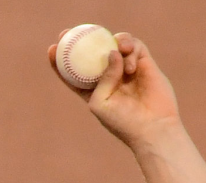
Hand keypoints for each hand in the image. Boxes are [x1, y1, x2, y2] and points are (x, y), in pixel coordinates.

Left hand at [48, 32, 181, 148]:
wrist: (153, 128)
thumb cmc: (122, 121)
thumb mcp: (101, 102)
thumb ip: (102, 78)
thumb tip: (111, 52)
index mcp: (92, 89)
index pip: (73, 71)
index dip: (61, 59)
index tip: (52, 48)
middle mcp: (109, 77)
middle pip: (93, 52)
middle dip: (81, 39)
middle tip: (72, 31)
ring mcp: (127, 69)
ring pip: (115, 45)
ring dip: (115, 43)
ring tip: (119, 51)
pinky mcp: (145, 64)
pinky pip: (135, 47)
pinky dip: (131, 49)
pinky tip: (130, 65)